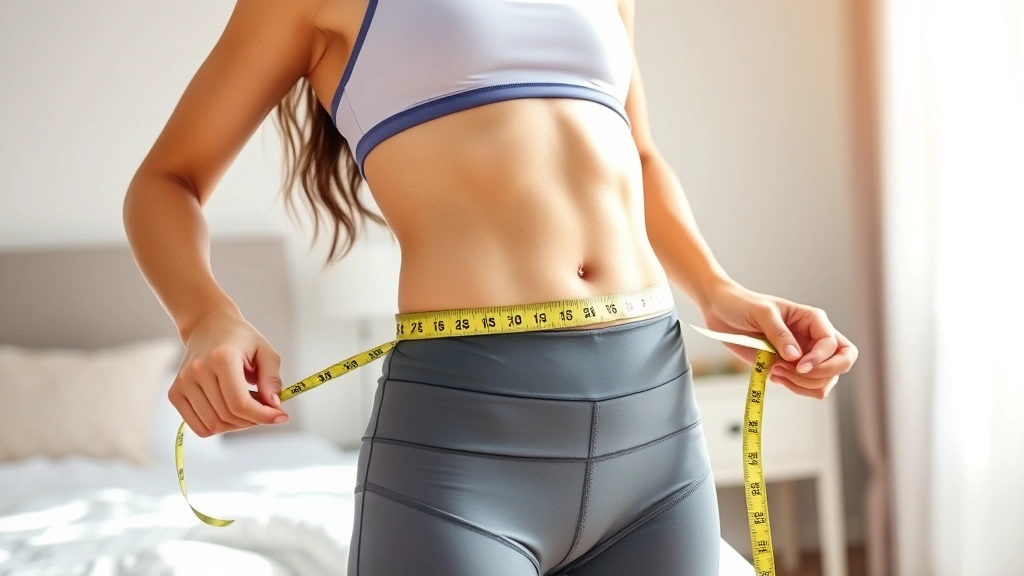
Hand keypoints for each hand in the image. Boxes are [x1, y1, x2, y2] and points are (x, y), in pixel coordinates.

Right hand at [169, 309, 288, 436]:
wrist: (208, 326)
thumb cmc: (241, 339)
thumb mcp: (265, 352)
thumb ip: (271, 379)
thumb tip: (274, 407)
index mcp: (222, 358)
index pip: (239, 402)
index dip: (262, 416)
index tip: (281, 417)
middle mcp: (198, 370)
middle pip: (228, 416)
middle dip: (253, 419)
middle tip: (265, 408)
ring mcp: (183, 383)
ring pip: (214, 425)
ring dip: (236, 424)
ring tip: (247, 406)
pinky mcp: (175, 393)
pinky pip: (199, 427)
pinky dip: (218, 426)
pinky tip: (229, 411)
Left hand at [699, 280, 857, 398]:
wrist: (721, 311)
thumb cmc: (742, 304)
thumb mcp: (762, 312)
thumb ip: (779, 333)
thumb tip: (795, 357)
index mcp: (814, 321)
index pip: (835, 346)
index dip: (822, 360)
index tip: (799, 366)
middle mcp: (813, 340)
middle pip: (840, 365)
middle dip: (820, 375)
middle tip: (790, 371)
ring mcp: (803, 356)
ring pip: (825, 381)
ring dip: (804, 385)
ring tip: (776, 371)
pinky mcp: (788, 369)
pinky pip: (804, 387)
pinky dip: (794, 388)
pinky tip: (773, 374)